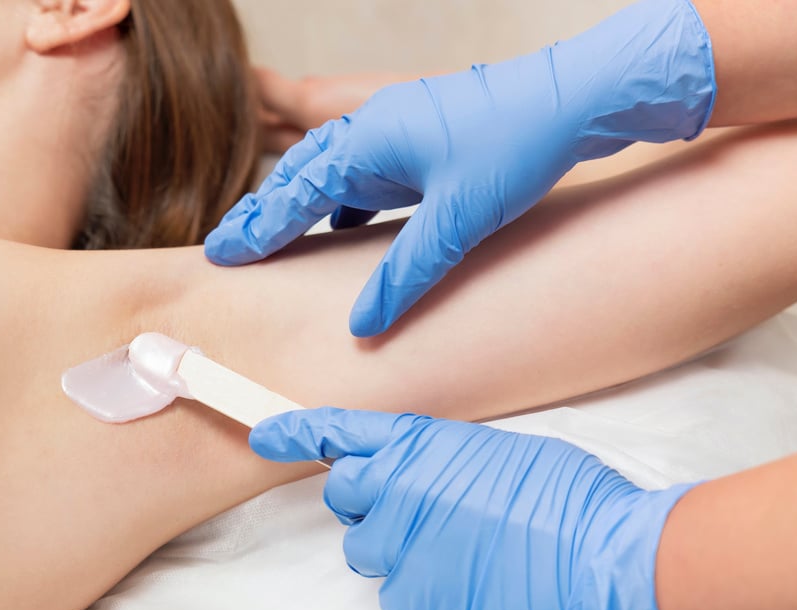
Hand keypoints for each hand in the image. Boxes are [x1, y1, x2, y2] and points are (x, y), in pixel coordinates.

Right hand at [207, 0, 715, 336]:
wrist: (575, 97)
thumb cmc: (516, 144)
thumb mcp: (458, 220)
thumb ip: (405, 274)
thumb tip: (362, 326)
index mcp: (367, 141)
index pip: (294, 191)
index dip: (256, 228)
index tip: (221, 254)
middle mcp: (372, 129)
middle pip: (301, 175)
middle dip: (264, 213)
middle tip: (229, 246)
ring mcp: (397, 130)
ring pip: (331, 172)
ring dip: (302, 205)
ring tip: (277, 239)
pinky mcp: (422, 138)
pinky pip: (367, 172)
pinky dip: (346, 200)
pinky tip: (349, 225)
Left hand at [250, 408, 719, 609]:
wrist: (604, 563)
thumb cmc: (570, 501)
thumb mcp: (501, 454)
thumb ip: (445, 460)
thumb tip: (429, 475)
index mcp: (421, 443)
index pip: (339, 432)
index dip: (294, 432)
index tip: (262, 433)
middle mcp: (397, 489)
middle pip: (344, 496)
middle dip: (369, 502)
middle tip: (417, 513)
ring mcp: (399, 547)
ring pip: (365, 551)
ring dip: (397, 551)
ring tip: (457, 555)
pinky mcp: (412, 600)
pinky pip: (395, 596)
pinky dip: (422, 593)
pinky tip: (466, 587)